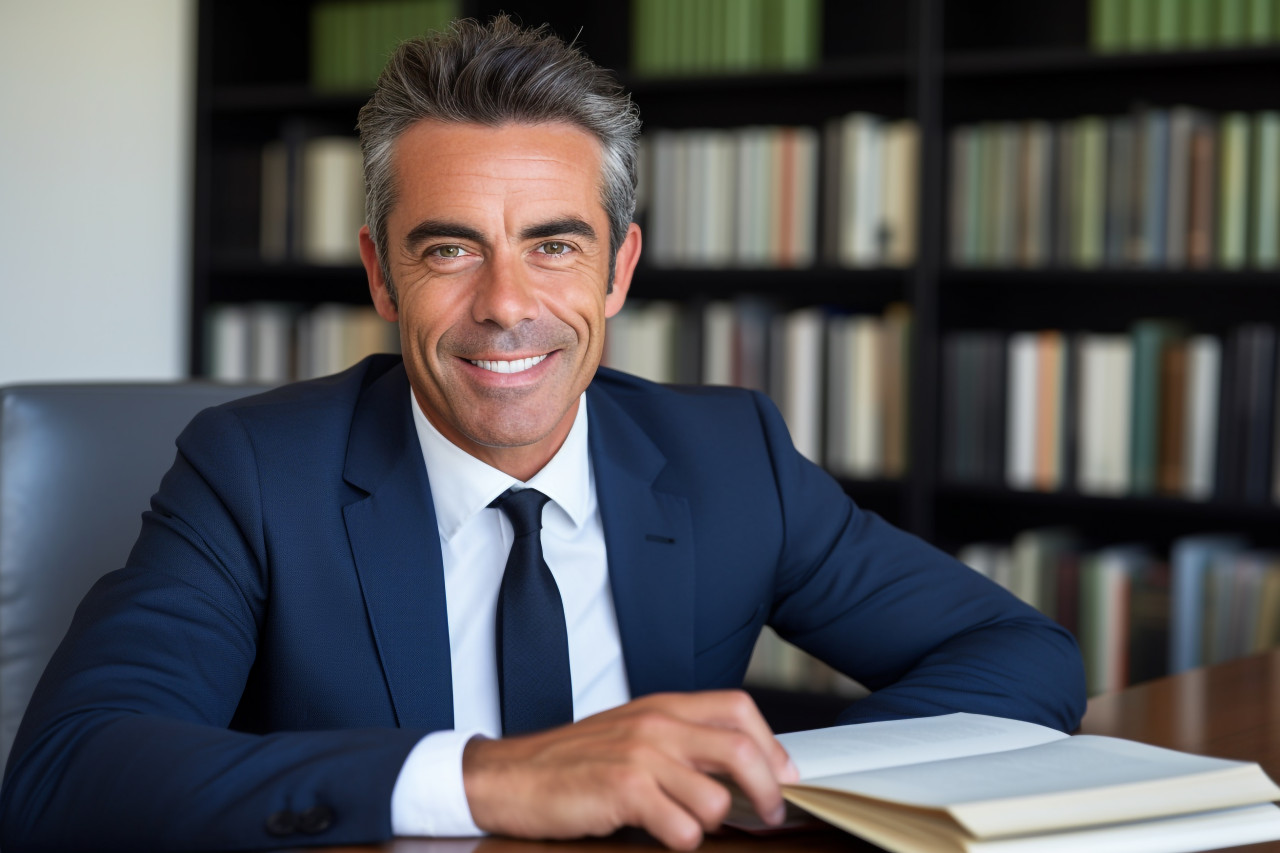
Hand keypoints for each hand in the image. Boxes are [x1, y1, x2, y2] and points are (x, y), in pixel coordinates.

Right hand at [461, 690, 799, 849]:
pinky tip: (660, 834)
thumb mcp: (631, 734)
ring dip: (711, 824)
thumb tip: (739, 767)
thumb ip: (680, 740)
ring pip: (716, 799)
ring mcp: (642, 756)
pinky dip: (680, 841)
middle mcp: (657, 724)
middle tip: (768, 814)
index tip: (782, 774)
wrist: (509, 776)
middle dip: (768, 791)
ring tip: (686, 825)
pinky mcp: (624, 790)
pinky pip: (683, 828)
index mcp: (663, 706)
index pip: (739, 709)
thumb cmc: (572, 762)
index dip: (771, 745)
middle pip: (742, 750)